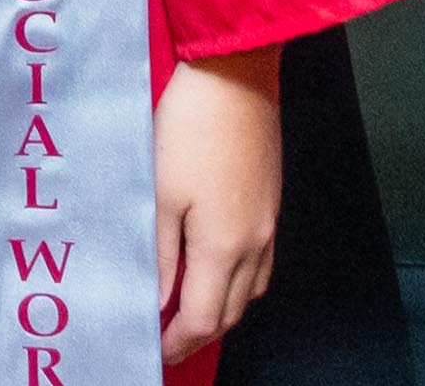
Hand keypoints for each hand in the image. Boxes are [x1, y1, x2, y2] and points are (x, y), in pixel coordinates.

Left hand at [156, 49, 282, 359]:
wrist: (235, 75)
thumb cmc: (190, 127)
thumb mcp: (159, 193)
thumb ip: (161, 255)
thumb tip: (157, 301)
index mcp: (223, 247)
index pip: (201, 319)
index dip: (175, 342)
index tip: (152, 349)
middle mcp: (255, 244)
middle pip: (228, 313)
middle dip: (196, 333)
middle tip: (162, 336)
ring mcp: (269, 225)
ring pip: (247, 292)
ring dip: (218, 309)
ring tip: (182, 307)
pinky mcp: (272, 204)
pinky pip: (259, 265)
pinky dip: (236, 282)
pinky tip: (213, 269)